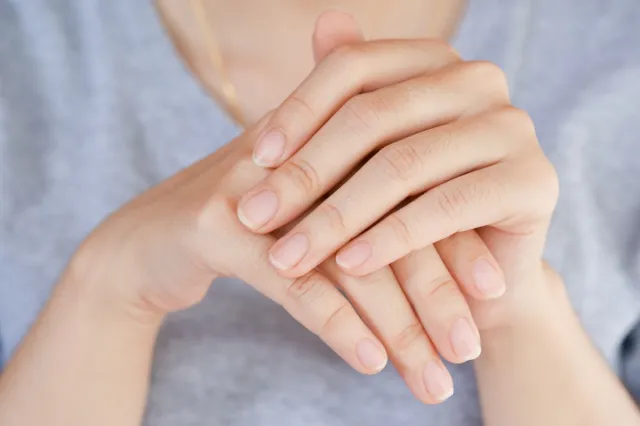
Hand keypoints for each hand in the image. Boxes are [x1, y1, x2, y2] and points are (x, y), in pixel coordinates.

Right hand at [68, 104, 468, 403]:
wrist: (147, 243)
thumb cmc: (244, 233)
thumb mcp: (309, 218)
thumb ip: (368, 220)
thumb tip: (447, 262)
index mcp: (330, 142)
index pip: (410, 192)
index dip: (454, 243)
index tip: (495, 292)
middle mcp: (299, 155)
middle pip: (386, 225)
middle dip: (434, 292)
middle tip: (470, 348)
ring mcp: (256, 188)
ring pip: (345, 261)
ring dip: (398, 325)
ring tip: (435, 380)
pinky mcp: (217, 225)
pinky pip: (293, 282)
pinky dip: (338, 323)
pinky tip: (373, 361)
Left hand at [237, 14, 558, 331]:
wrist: (476, 269)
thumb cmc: (410, 205)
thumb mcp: (371, 153)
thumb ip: (349, 96)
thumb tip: (324, 20)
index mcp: (435, 62)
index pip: (353, 67)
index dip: (297, 112)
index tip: (254, 161)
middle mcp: (479, 80)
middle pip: (372, 118)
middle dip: (305, 175)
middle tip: (254, 218)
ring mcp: (512, 127)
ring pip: (403, 166)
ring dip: (335, 217)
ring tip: (289, 255)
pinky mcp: (534, 181)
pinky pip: (446, 209)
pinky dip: (390, 240)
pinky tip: (347, 265)